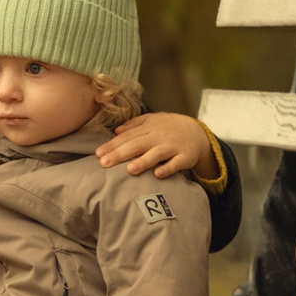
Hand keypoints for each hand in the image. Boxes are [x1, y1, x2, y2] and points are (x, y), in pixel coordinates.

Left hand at [95, 110, 214, 179]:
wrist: (197, 132)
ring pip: (157, 154)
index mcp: (149, 128)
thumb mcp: (153, 121)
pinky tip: (157, 175)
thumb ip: (135, 124)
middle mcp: (159, 136)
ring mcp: (173, 146)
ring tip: (129, 170)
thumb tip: (115, 131)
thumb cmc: (169, 128)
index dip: (113, 145)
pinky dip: (168, 168)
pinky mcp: (185, 157)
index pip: (127, 137)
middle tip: (104, 163)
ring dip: (144, 161)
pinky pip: (176, 163)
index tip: (98, 154)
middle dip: (120, 154)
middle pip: (137, 145)